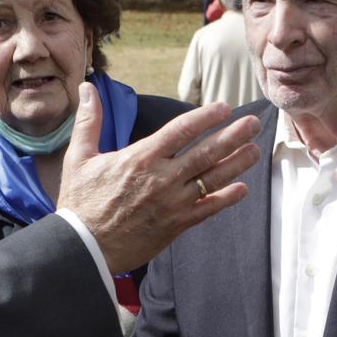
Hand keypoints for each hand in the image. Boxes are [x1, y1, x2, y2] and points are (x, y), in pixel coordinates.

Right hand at [57, 91, 262, 272]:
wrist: (83, 248)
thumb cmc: (80, 202)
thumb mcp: (80, 158)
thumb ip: (89, 121)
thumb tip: (89, 88)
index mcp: (141, 158)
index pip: (181, 130)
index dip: (206, 116)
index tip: (224, 107)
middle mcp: (162, 178)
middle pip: (206, 152)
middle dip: (233, 136)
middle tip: (254, 123)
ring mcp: (172, 202)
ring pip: (213, 179)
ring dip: (237, 164)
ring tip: (256, 150)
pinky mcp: (176, 225)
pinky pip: (208, 209)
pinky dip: (227, 199)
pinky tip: (243, 189)